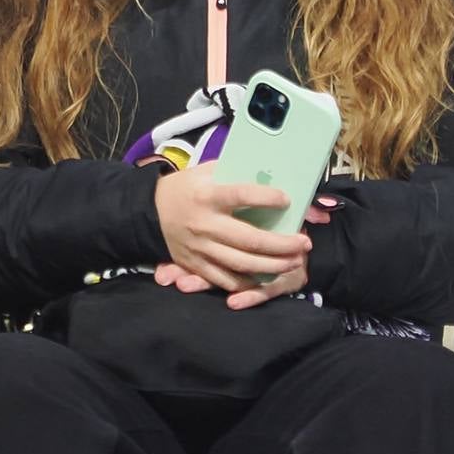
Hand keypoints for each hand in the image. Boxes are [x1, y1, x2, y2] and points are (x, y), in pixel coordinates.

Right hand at [155, 186, 336, 309]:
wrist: (149, 213)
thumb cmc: (185, 188)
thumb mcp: (206, 171)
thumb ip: (236, 173)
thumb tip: (273, 173)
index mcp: (206, 195)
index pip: (240, 195)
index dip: (266, 198)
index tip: (287, 200)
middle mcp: (204, 224)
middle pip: (249, 239)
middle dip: (281, 244)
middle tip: (304, 243)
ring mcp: (200, 248)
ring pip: (241, 263)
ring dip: (272, 266)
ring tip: (294, 262)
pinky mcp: (196, 265)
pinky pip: (225, 279)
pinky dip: (248, 282)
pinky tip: (268, 278)